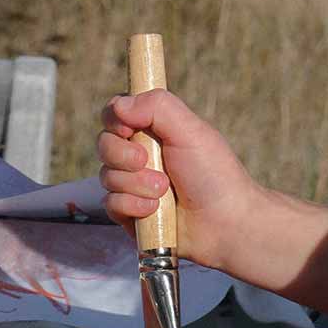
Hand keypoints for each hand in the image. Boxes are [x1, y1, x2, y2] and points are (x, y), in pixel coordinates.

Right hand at [97, 90, 259, 271]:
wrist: (224, 223)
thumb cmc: (214, 174)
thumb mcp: (190, 131)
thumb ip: (157, 107)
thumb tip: (119, 104)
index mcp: (154, 130)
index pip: (116, 113)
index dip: (114, 120)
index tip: (129, 129)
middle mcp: (139, 154)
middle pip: (104, 144)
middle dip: (123, 155)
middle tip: (148, 162)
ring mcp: (131, 184)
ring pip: (106, 176)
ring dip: (136, 184)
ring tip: (164, 191)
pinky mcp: (128, 212)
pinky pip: (110, 204)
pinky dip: (133, 206)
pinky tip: (155, 210)